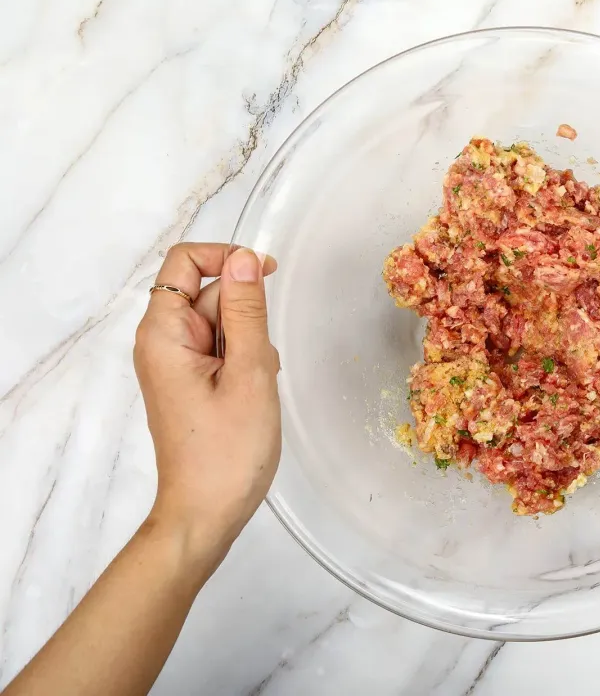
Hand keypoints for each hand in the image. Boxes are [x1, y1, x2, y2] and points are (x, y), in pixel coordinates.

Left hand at [134, 243, 280, 573]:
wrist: (206, 513)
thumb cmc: (228, 451)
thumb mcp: (250, 372)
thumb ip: (248, 311)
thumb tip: (246, 258)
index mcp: (164, 333)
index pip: (185, 261)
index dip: (227, 256)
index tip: (267, 273)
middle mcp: (161, 342)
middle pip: (207, 293)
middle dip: (246, 314)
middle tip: (261, 360)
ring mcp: (174, 364)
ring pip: (220, 323)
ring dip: (250, 342)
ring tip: (257, 385)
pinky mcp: (189, 383)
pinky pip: (221, 350)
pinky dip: (245, 361)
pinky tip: (254, 394)